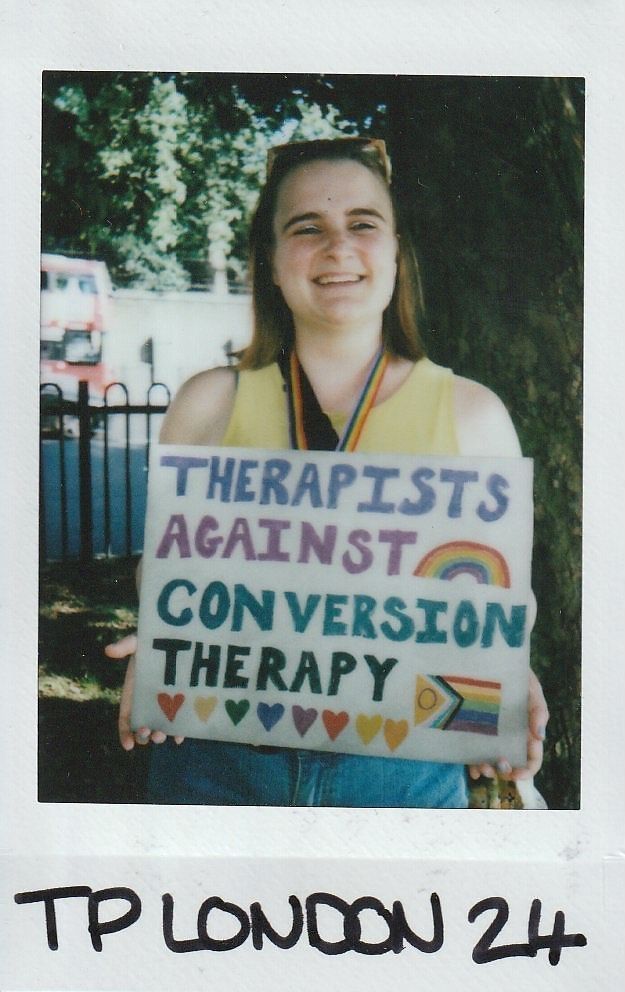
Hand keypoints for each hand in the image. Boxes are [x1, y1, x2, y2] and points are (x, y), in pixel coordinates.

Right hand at [105, 634, 184, 750]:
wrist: (173, 638)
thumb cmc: (150, 641)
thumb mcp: (138, 642)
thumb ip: (125, 646)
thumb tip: (108, 650)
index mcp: (132, 693)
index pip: (125, 718)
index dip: (125, 733)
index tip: (128, 746)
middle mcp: (146, 702)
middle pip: (142, 726)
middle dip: (144, 735)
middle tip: (151, 734)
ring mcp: (163, 703)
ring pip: (159, 726)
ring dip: (160, 735)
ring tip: (163, 735)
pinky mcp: (179, 701)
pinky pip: (178, 721)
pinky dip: (178, 731)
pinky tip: (180, 736)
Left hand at [469, 668, 548, 781]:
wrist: (492, 661)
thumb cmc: (517, 676)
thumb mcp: (531, 688)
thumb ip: (539, 710)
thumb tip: (541, 736)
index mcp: (527, 733)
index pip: (532, 759)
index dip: (527, 771)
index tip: (516, 774)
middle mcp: (510, 738)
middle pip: (511, 764)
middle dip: (504, 771)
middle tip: (494, 766)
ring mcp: (492, 736)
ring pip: (492, 762)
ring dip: (488, 770)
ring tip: (481, 766)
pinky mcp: (475, 732)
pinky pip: (474, 754)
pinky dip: (473, 766)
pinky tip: (471, 767)